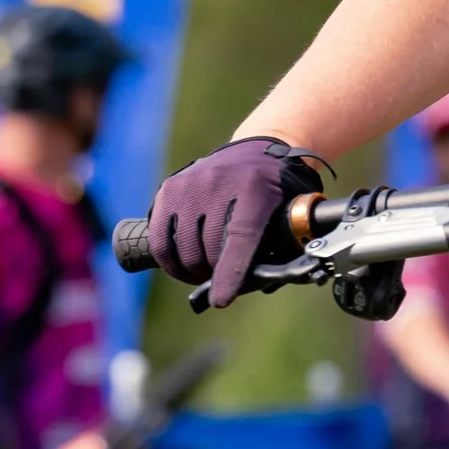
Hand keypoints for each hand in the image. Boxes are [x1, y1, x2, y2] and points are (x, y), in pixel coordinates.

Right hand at [147, 137, 328, 307]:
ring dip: (191, 271)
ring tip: (203, 274)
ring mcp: (192, 185)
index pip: (240, 237)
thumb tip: (267, 284)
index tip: (222, 300)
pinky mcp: (170, 188)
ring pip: (184, 248)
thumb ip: (281, 242)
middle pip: (209, 248)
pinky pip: (161, 238)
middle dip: (214, 274)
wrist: (258, 149)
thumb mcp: (288, 208)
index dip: (230, 272)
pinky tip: (180, 265)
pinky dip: (169, 260)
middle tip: (221, 281)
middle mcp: (220, 182)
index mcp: (256, 189)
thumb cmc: (276, 190)